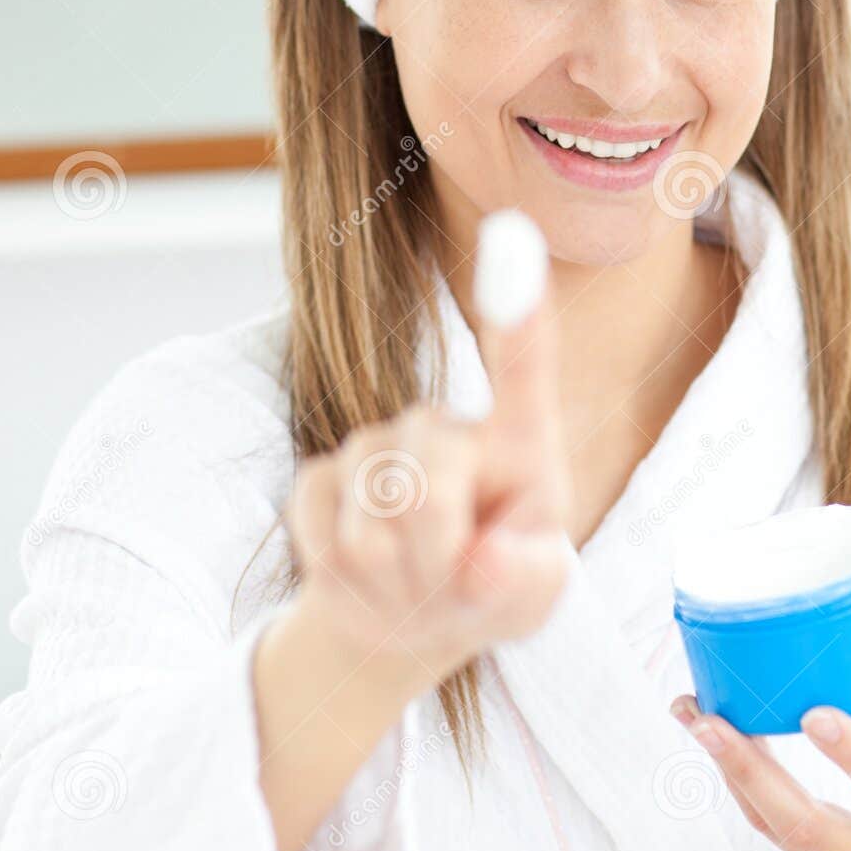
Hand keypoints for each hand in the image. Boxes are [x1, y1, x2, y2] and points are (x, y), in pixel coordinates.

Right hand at [285, 226, 572, 690]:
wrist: (412, 621)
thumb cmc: (491, 590)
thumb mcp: (532, 600)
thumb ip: (524, 579)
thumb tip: (485, 560)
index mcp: (515, 442)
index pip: (522, 371)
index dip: (518, 310)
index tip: (515, 230)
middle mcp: (444, 426)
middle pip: (429, 485)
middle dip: (439, 562)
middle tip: (455, 591)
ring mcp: (374, 446)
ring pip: (374, 529)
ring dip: (399, 583)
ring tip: (418, 588)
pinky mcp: (319, 479)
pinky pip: (325, 541)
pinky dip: (351, 586)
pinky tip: (371, 582)